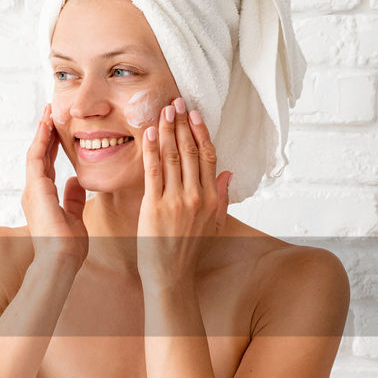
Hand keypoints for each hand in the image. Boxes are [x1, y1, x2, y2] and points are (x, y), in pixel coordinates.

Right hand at [22, 104, 87, 266]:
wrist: (60, 259)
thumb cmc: (68, 246)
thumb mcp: (75, 216)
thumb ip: (73, 198)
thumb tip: (76, 181)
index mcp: (43, 197)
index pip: (46, 164)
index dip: (51, 145)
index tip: (57, 128)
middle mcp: (33, 191)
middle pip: (38, 155)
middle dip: (45, 133)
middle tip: (50, 111)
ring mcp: (32, 189)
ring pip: (35, 152)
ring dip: (42, 131)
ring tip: (48, 111)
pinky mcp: (35, 188)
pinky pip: (36, 157)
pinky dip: (41, 139)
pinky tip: (48, 124)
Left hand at [136, 97, 231, 285]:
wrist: (171, 275)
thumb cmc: (188, 250)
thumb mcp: (213, 224)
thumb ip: (222, 197)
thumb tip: (228, 173)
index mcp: (212, 199)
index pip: (209, 156)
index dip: (201, 132)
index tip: (194, 114)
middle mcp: (197, 196)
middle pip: (191, 151)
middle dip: (182, 124)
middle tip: (176, 102)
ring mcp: (176, 201)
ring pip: (173, 157)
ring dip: (167, 130)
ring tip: (163, 111)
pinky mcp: (156, 206)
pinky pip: (153, 172)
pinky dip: (151, 150)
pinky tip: (149, 133)